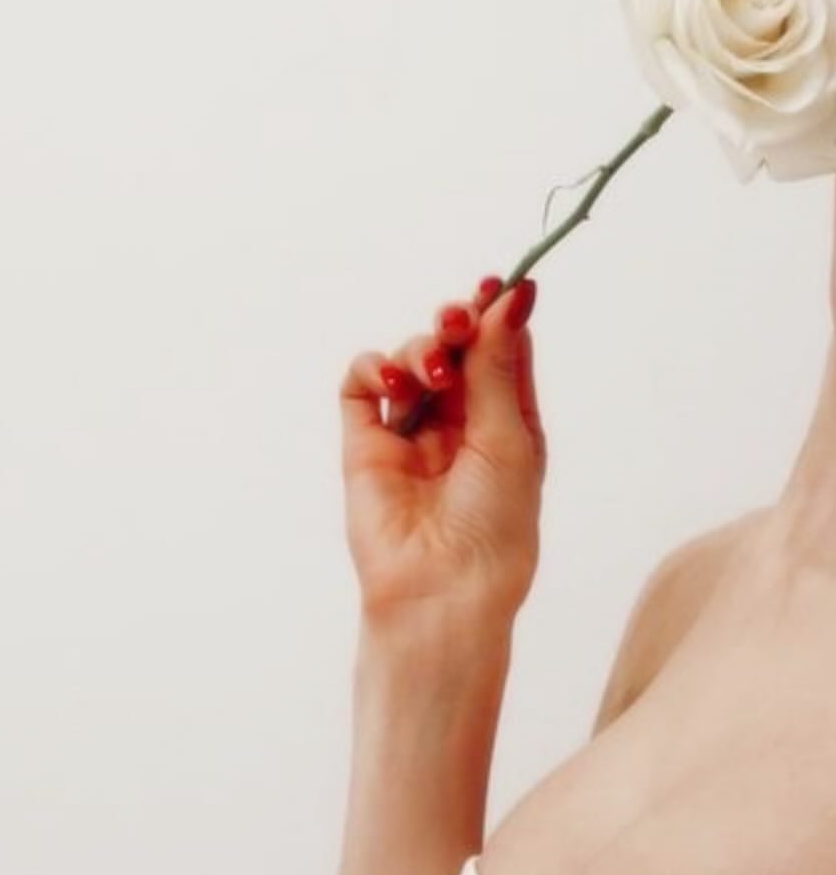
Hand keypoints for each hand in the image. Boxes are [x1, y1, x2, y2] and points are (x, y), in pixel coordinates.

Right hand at [338, 275, 545, 634]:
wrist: (443, 589)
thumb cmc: (494, 526)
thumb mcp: (510, 437)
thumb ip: (498, 366)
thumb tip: (514, 296)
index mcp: (502, 421)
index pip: (498, 350)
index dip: (498, 314)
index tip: (501, 284)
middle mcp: (454, 421)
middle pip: (452, 347)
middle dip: (457, 322)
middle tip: (459, 319)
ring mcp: (407, 430)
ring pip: (408, 359)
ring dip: (423, 350)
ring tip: (435, 372)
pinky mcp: (364, 442)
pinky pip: (360, 386)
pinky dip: (373, 367)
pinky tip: (394, 379)